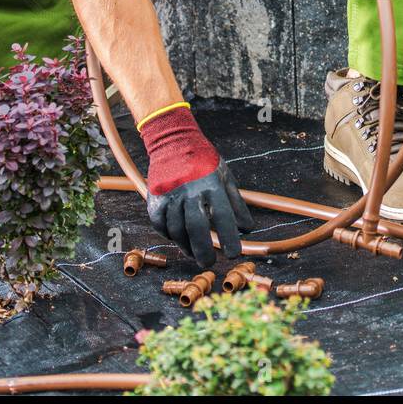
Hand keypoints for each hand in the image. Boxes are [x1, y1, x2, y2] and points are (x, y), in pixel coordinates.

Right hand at [140, 106, 252, 266]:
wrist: (173, 140)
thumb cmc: (203, 160)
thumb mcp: (225, 176)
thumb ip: (236, 203)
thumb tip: (247, 229)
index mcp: (211, 184)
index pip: (223, 216)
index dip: (229, 237)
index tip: (234, 254)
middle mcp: (190, 189)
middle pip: (196, 227)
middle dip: (203, 250)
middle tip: (209, 263)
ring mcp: (170, 193)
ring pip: (176, 228)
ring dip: (186, 245)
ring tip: (194, 253)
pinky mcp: (154, 196)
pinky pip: (160, 223)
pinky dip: (168, 234)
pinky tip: (177, 238)